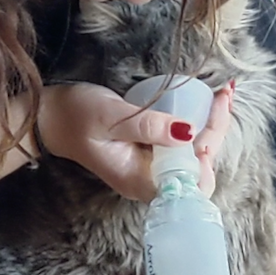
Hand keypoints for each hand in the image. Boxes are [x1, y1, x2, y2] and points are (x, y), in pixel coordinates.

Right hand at [39, 82, 232, 201]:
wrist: (50, 117)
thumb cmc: (75, 117)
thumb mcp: (111, 117)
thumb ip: (148, 126)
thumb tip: (188, 131)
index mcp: (142, 181)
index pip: (192, 179)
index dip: (210, 149)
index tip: (214, 114)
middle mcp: (150, 180)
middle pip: (198, 166)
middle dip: (217, 130)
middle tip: (225, 94)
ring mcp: (151, 167)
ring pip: (193, 154)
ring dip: (211, 125)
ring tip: (223, 94)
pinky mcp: (149, 153)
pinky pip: (181, 144)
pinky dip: (198, 124)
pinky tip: (206, 103)